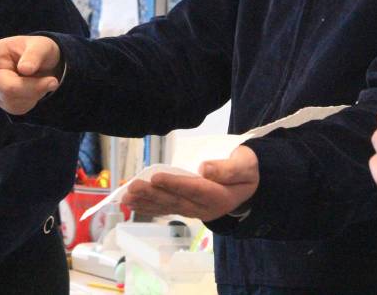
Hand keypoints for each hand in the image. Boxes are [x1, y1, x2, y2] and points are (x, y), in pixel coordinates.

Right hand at [0, 36, 62, 114]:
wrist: (45, 65)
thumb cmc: (39, 50)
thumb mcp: (42, 46)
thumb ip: (35, 55)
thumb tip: (24, 69)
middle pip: (7, 87)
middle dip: (33, 87)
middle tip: (52, 80)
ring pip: (12, 100)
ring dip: (34, 94)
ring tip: (41, 81)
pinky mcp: (2, 102)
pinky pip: (16, 109)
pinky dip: (32, 101)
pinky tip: (34, 90)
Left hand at [125, 146, 259, 221]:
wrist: (250, 184)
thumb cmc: (246, 169)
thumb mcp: (245, 166)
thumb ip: (228, 169)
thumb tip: (204, 168)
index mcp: (220, 197)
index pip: (194, 189)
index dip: (174, 184)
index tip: (156, 177)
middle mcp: (205, 208)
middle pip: (176, 200)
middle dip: (153, 194)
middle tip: (133, 187)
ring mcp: (194, 210)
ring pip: (167, 206)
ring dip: (146, 202)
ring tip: (126, 198)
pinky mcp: (186, 208)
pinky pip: (166, 208)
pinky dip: (148, 205)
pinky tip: (132, 203)